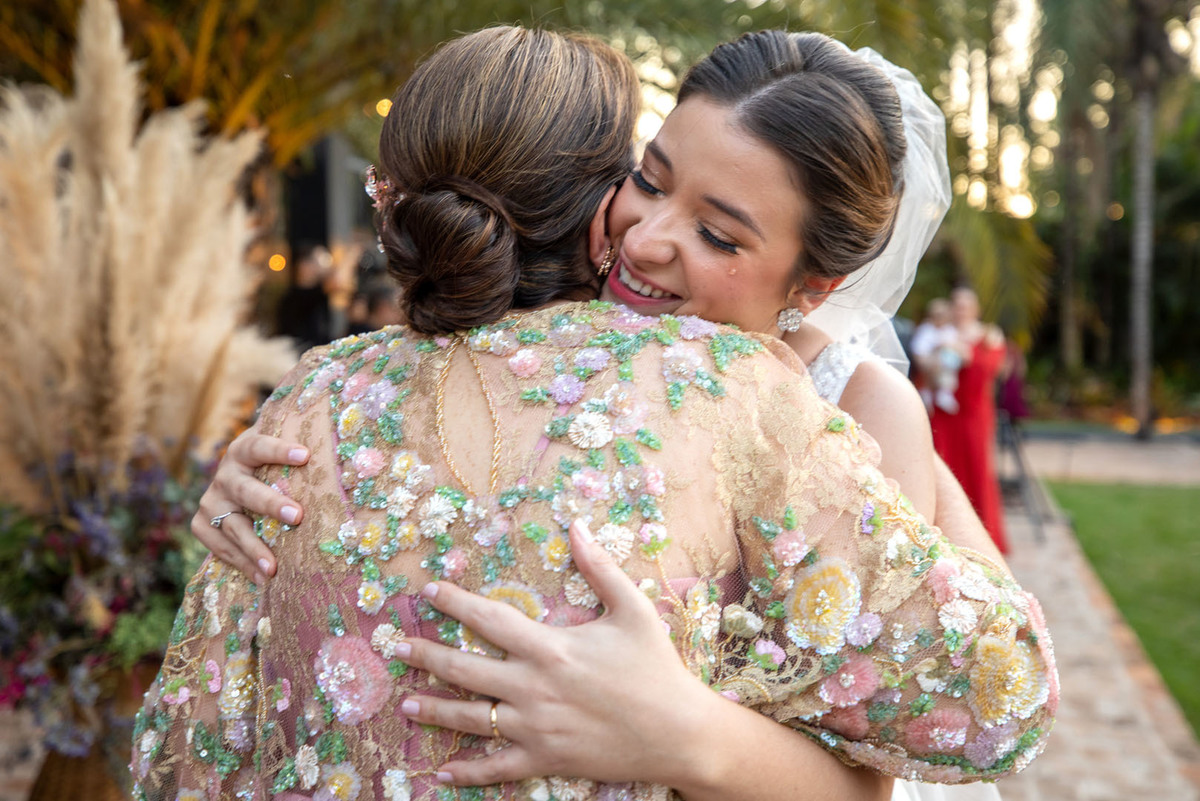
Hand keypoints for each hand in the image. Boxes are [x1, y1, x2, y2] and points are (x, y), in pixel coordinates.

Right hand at [191, 427, 308, 583]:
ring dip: (253, 547)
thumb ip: (303, 448)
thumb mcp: (280, 451)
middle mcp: (224, 475)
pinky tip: (261, 578)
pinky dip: (241, 563)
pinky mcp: (202, 524)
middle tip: (297, 516)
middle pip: (245, 490)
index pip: (258, 446)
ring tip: (273, 568)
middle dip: (270, 504)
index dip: (279, 450)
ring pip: (231, 525)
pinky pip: (220, 547)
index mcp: (243, 451)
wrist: (237, 476)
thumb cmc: (271, 466)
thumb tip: (346, 449)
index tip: (305, 455)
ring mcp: (211, 501)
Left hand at [396, 520, 715, 788]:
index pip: (489, 619)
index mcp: (551, 647)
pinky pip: (495, 767)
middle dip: (425, 656)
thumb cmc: (657, 669)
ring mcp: (535, 727)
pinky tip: (440, 772)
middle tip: (395, 647)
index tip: (428, 591)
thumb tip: (577, 526)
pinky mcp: (544, 759)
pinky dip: (466, 771)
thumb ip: (600, 567)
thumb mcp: (633, 609)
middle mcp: (533, 687)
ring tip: (404, 704)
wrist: (680, 733)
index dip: (455, 603)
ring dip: (433, 710)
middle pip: (464, 669)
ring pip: (470, 718)